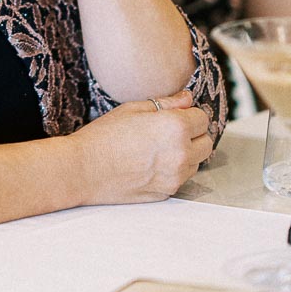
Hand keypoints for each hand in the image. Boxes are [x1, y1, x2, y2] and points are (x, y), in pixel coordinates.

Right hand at [72, 89, 212, 204]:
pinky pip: (181, 178)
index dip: (189, 113)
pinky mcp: (167, 192)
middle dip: (194, 134)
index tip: (176, 114)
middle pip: (207, 142)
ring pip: (197, 162)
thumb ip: (166, 103)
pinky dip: (173, 170)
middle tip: (169, 131)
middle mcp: (182, 154)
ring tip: (158, 148)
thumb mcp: (133, 108)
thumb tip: (187, 99)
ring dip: (186, 153)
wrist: (83, 169)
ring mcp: (175, 177)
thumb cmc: (104, 136)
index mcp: (175, 127)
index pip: (203, 118)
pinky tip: (150, 163)